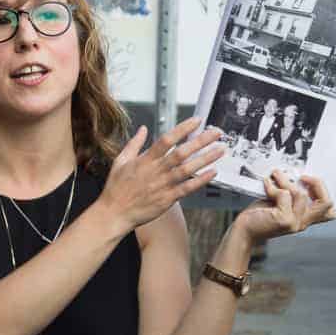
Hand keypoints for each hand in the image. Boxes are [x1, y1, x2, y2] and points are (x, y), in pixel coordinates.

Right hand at [100, 117, 225, 231]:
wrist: (114, 213)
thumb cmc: (116, 188)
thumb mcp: (120, 161)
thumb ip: (134, 143)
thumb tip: (143, 128)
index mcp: (145, 159)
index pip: (167, 139)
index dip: (183, 128)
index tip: (198, 120)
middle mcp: (156, 170)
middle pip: (182, 152)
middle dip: (201, 141)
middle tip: (217, 132)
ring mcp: (163, 185)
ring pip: (187, 169)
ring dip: (205, 158)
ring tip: (221, 150)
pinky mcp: (167, 199)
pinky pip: (187, 188)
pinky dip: (200, 180)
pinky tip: (213, 172)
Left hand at [233, 171, 335, 243]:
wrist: (244, 230)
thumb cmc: (260, 215)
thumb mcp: (280, 204)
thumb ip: (292, 195)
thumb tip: (295, 174)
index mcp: (304, 218)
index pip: (329, 211)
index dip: (324, 192)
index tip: (307, 181)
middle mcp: (302, 222)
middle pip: (326, 203)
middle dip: (317, 184)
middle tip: (303, 177)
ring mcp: (294, 223)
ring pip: (300, 193)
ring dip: (285, 180)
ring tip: (275, 176)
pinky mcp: (284, 220)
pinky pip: (284, 195)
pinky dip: (274, 186)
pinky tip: (267, 185)